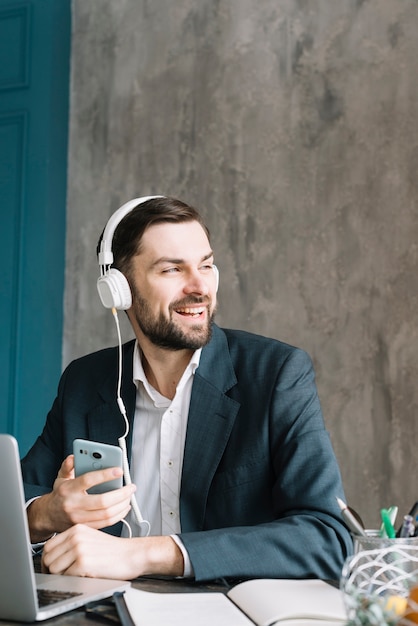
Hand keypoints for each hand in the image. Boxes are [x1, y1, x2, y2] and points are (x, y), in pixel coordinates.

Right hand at [27, 455, 135, 541]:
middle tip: (131, 487)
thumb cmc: (60, 494)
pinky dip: (118, 515)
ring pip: (106, 514)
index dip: (106, 475)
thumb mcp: (61, 477)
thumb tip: (74, 456)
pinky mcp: (85, 528)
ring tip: (129, 496)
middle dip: (121, 494)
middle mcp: (74, 505)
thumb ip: (68, 466)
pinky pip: (106, 523)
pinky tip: (124, 507)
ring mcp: (79, 518)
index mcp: (69, 489)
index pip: (89, 480)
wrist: (49, 516)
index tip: (120, 470)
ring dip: (122, 505)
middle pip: (102, 501)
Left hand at [41, 525, 183, 579]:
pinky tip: (81, 577)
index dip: (46, 561)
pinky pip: (66, 576)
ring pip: (54, 568)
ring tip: (72, 576)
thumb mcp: (91, 538)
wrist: (132, 554)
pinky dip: (71, 580)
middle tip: (58, 577)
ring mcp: (79, 549)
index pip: (48, 546)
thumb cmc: (113, 550)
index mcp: (76, 529)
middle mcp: (76, 537)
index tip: (49, 569)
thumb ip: (72, 543)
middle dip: (50, 571)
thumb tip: (53, 558)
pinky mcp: (83, 562)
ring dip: (60, 576)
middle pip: (48, 558)